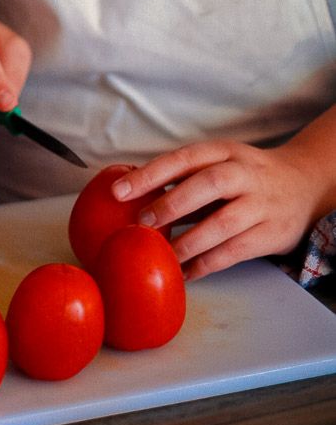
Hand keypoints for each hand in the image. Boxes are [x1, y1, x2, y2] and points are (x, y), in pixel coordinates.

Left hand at [111, 136, 335, 280]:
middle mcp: (245, 175)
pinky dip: (206, 264)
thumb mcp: (220, 162)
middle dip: (172, 204)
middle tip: (142, 222)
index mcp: (225, 152)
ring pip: (224, 224)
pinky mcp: (272, 234)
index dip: (151, 174)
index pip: (184, 158)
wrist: (304, 184)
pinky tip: (184, 272)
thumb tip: (132, 193)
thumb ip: (185, 176)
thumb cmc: (246, 175)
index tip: (119, 191)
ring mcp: (261, 205)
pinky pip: (234, 252)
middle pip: (208, 184)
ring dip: (188, 242)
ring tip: (162, 255)